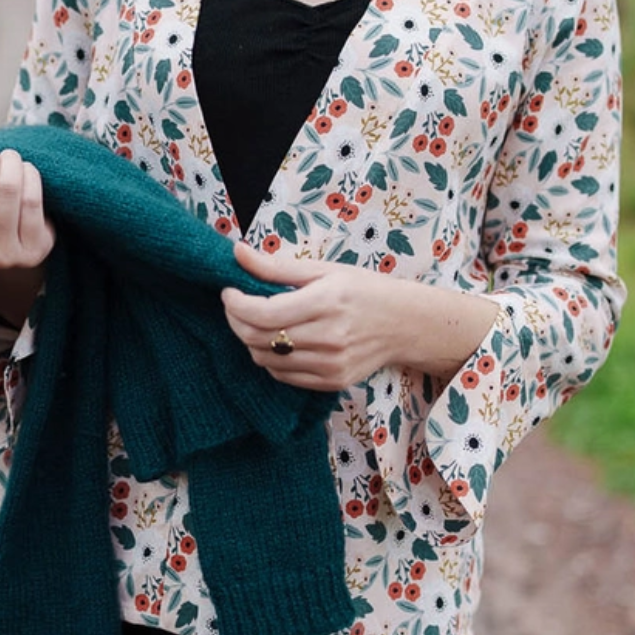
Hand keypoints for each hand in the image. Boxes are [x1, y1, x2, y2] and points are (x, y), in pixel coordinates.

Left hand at [222, 241, 497, 390]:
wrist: (406, 324)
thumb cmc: (364, 290)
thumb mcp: (324, 269)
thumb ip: (277, 267)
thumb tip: (237, 253)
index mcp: (326, 302)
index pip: (263, 313)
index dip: (235, 304)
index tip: (228, 291)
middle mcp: (328, 338)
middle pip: (259, 339)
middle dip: (236, 321)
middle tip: (235, 305)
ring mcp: (330, 365)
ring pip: (266, 360)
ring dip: (250, 341)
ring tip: (255, 321)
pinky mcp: (331, 382)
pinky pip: (283, 376)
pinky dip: (270, 358)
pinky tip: (276, 340)